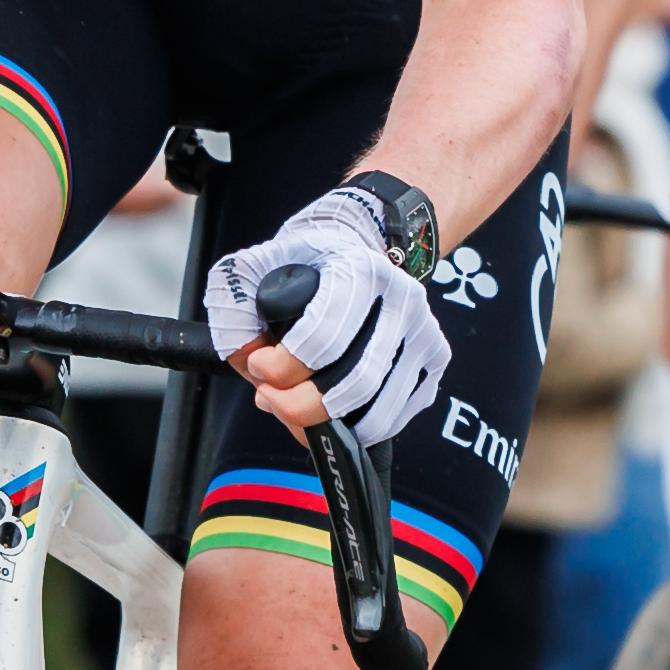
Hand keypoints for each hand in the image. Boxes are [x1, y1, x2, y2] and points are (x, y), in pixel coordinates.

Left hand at [206, 188, 450, 448]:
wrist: (358, 241)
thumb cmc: (306, 261)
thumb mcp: (255, 265)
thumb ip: (235, 308)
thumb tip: (247, 360)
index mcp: (361, 270)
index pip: (322, 339)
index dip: (281, 367)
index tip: (258, 364)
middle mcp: (402, 300)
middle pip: (356, 383)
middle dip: (300, 406)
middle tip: (270, 398)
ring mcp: (425, 333)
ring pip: (379, 411)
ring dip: (328, 425)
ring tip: (293, 408)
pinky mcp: (434, 361)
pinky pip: (395, 418)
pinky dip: (356, 428)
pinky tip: (328, 411)